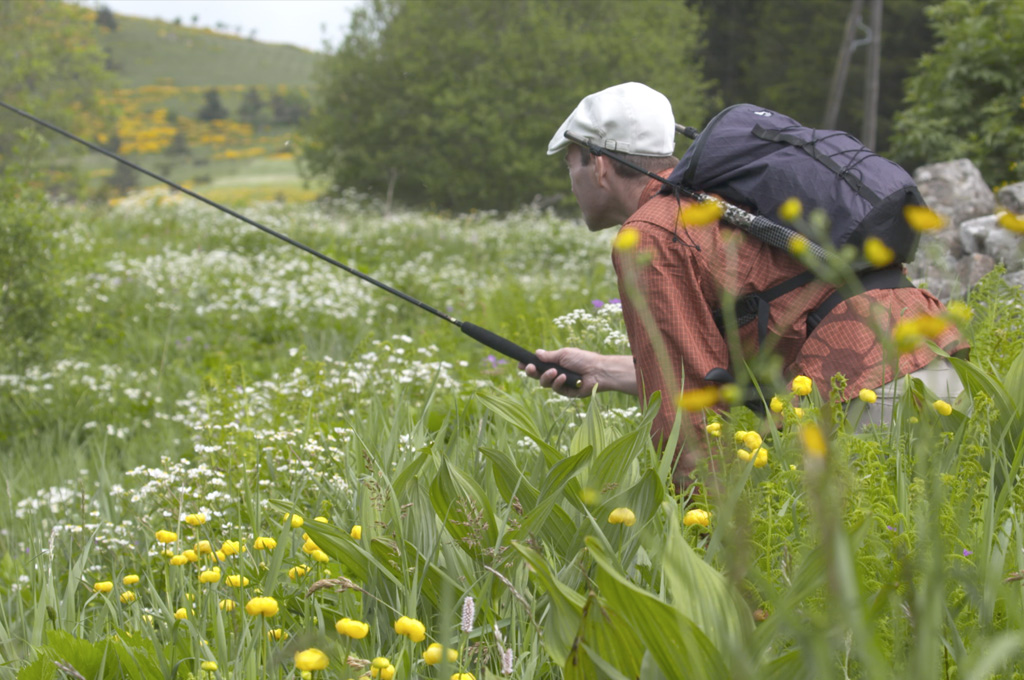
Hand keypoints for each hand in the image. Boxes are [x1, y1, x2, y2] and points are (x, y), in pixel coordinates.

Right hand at [520, 347, 639, 397]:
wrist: (598, 371)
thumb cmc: (583, 359)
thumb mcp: (564, 354)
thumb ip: (549, 356)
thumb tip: (536, 353)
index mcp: (555, 362)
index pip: (538, 365)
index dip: (529, 365)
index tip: (521, 363)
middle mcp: (556, 373)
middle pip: (537, 375)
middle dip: (531, 371)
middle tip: (529, 368)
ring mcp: (560, 383)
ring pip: (544, 383)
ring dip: (547, 376)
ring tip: (555, 371)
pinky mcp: (565, 392)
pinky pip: (555, 389)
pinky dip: (558, 382)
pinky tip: (564, 377)